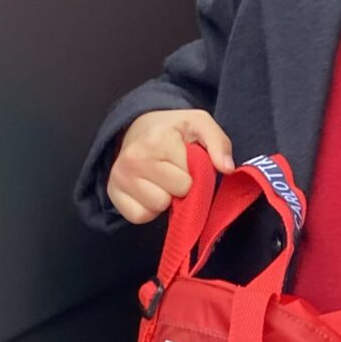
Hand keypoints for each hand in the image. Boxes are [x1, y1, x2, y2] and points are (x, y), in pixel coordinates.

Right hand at [108, 108, 234, 224]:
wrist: (136, 127)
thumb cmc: (171, 130)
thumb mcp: (199, 124)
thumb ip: (219, 143)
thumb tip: (228, 169)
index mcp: (156, 142)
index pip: (188, 182)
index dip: (193, 175)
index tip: (186, 162)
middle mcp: (133, 160)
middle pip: (172, 197)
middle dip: (179, 187)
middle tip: (174, 171)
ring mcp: (119, 177)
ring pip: (156, 208)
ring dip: (164, 199)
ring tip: (161, 180)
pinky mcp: (112, 193)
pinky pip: (140, 217)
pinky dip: (148, 209)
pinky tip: (149, 190)